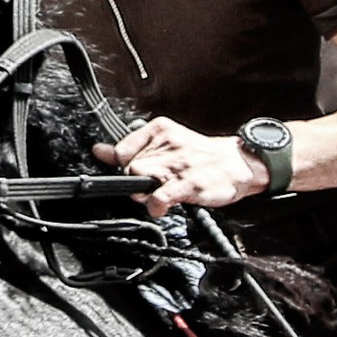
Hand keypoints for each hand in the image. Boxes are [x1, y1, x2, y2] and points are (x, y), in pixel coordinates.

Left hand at [93, 118, 266, 209]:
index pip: (122, 148)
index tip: (136, 173)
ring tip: (158, 194)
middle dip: (133, 182)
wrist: (237, 164)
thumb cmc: (202, 156)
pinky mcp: (190, 184)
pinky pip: (160, 196)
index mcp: (160, 129)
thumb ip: (131, 147)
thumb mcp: (165, 143)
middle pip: (129, 167)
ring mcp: (179, 164)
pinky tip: (161, 207)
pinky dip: (155, 205)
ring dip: (144, 194)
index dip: (124, 166)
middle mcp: (168, 143)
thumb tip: (99, 151)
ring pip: (140, 179)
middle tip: (150, 186)